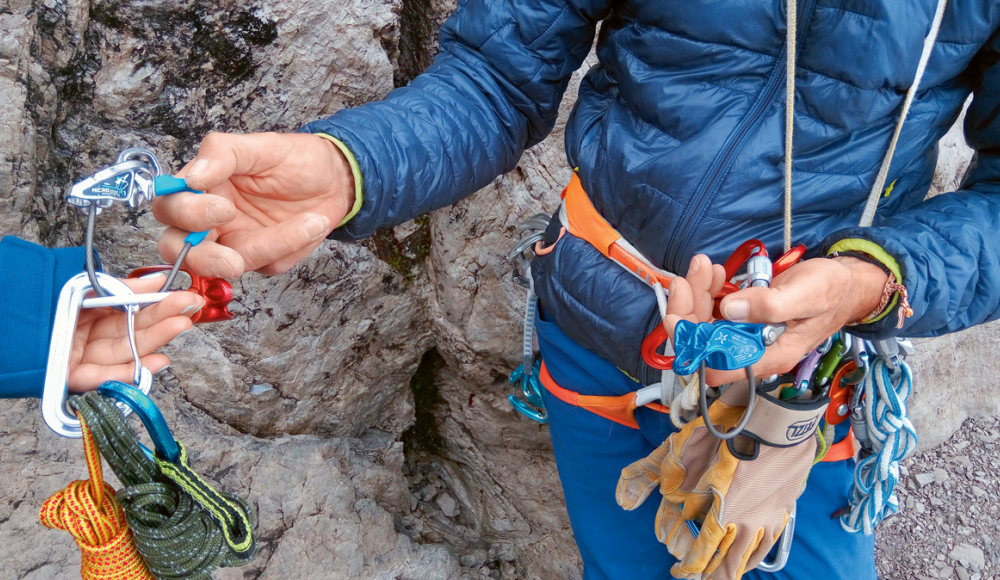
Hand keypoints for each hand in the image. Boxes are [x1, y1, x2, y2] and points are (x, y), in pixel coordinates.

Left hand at [68, 274, 204, 390]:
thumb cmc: (46, 302)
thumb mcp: (85, 287)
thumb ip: (122, 288)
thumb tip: (158, 281)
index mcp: (92, 316)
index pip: (133, 314)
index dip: (160, 307)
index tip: (186, 299)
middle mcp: (91, 338)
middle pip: (132, 334)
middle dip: (163, 323)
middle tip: (190, 310)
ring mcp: (82, 359)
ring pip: (123, 354)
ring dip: (154, 343)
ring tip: (180, 326)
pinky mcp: (68, 377)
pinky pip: (98, 377)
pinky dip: (125, 373)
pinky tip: (153, 363)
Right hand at [152, 132, 355, 276]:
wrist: (335, 178)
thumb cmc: (294, 158)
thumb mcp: (260, 146)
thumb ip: (221, 154)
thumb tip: (190, 177)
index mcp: (200, 188)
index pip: (169, 207)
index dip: (188, 215)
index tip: (223, 208)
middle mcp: (209, 221)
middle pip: (178, 250)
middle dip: (204, 258)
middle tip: (233, 259)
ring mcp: (235, 243)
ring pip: (229, 265)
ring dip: (272, 246)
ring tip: (310, 221)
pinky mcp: (264, 259)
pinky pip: (268, 265)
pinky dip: (293, 246)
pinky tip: (312, 224)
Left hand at [661, 256, 886, 384]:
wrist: (846, 284)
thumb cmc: (832, 291)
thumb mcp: (805, 295)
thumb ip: (769, 305)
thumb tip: (728, 310)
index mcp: (768, 356)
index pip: (714, 364)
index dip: (689, 345)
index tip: (677, 315)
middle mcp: (752, 351)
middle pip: (701, 343)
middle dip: (688, 309)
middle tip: (691, 276)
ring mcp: (746, 335)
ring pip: (703, 324)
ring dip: (696, 295)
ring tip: (704, 266)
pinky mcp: (744, 319)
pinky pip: (713, 311)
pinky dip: (707, 291)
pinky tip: (714, 273)